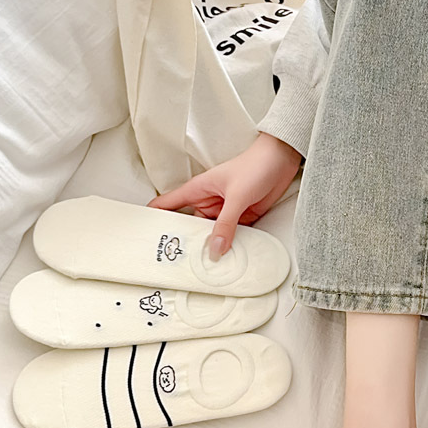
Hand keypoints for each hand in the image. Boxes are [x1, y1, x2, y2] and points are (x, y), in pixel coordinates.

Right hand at [148, 132, 301, 259]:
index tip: (145, 236)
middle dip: (187, 243)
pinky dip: (230, 246)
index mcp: (198, 191)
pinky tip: (228, 258)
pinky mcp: (240, 218)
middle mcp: (208, 203)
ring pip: (211, 235)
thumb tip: (216, 248)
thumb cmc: (255, 165)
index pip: (167, 205)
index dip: (155, 218)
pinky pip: (231, 236)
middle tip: (180, 263)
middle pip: (190, 227)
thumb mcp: (236, 196)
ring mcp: (224, 212)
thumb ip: (226, 223)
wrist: (282, 161)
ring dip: (211, 247)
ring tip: (205, 266)